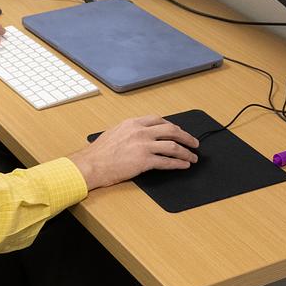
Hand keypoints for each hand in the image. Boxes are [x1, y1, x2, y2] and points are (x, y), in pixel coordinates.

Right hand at [68, 115, 198, 190]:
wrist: (91, 164)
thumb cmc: (99, 152)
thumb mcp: (115, 133)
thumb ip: (130, 131)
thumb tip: (142, 135)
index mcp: (133, 123)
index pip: (159, 120)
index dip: (172, 126)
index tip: (179, 131)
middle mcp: (140, 132)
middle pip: (171, 130)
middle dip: (186, 136)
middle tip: (194, 142)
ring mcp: (143, 146)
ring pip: (173, 146)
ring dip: (186, 152)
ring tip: (193, 157)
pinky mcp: (144, 161)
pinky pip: (167, 162)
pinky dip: (178, 164)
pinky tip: (184, 165)